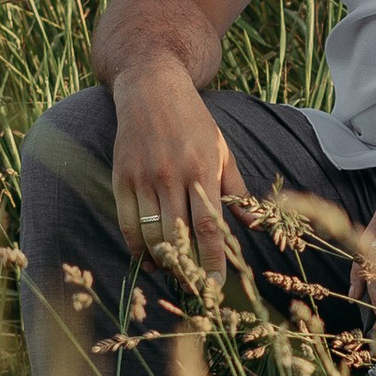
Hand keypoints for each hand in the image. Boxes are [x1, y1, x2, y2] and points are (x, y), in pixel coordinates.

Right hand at [109, 55, 245, 286]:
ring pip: (151, 234)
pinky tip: (149, 258)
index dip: (212, 260)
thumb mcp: (223, 150)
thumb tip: (254, 225)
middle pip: (178, 237)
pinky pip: (127, 223)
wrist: (152, 89)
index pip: (208, 227)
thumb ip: (236, 190)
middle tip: (195, 286)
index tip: (216, 284)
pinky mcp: (121, 178)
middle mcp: (171, 176)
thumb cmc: (194, 122)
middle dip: (187, 268)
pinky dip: (137, 247)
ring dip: (163, 261)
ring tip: (174, 273)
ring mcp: (143, 178)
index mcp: (201, 170)